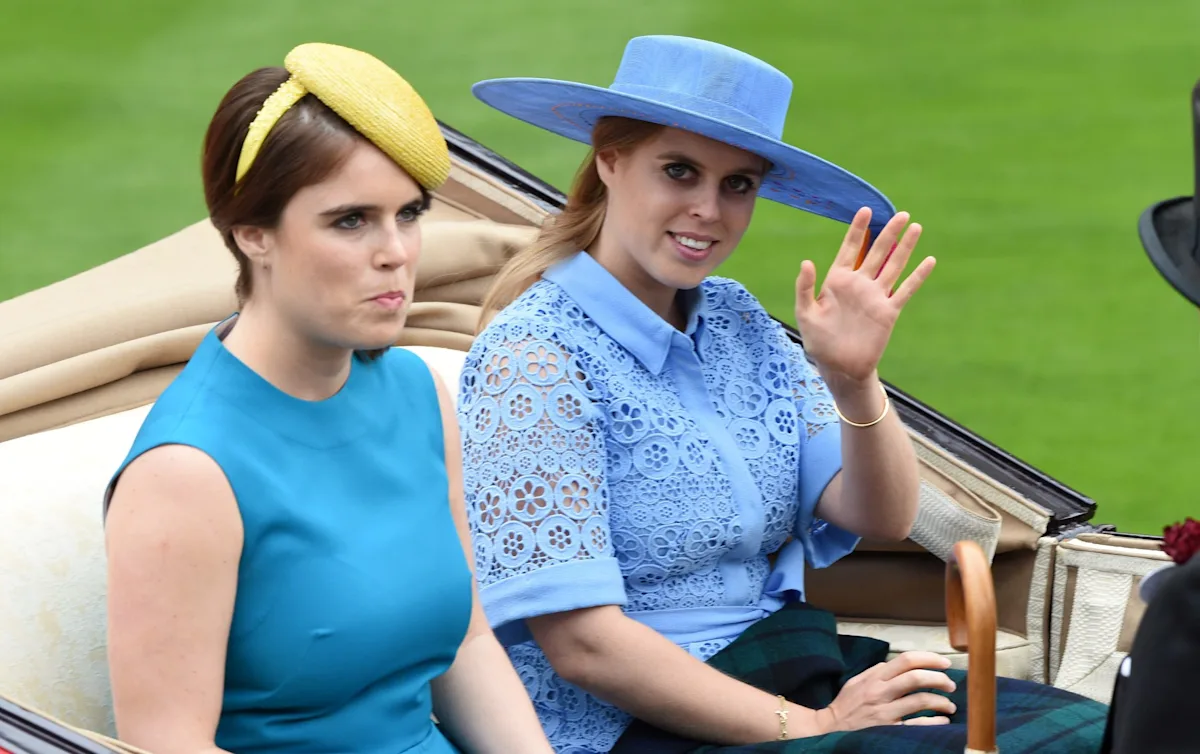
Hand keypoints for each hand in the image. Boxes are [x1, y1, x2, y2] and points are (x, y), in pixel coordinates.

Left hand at [794, 207, 934, 386]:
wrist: (840, 367)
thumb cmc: (819, 342)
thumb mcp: (806, 314)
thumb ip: (805, 288)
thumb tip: (807, 261)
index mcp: (837, 281)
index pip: (849, 248)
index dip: (857, 229)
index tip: (865, 209)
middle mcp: (859, 284)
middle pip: (876, 251)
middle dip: (888, 232)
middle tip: (901, 214)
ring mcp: (875, 296)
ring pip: (893, 265)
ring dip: (904, 247)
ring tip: (915, 227)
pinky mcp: (888, 311)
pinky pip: (905, 290)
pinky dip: (917, 276)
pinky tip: (929, 260)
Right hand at [816, 651, 956, 732]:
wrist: (830, 728)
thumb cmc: (846, 704)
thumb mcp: (856, 681)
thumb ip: (876, 671)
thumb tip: (896, 664)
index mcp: (875, 677)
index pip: (906, 660)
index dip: (929, 658)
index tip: (944, 662)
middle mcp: (880, 692)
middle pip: (916, 678)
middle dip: (939, 679)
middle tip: (951, 684)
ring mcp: (885, 712)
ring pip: (920, 700)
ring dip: (941, 701)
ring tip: (950, 705)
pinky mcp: (889, 729)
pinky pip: (917, 725)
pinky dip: (934, 722)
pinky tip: (943, 720)